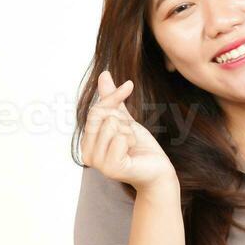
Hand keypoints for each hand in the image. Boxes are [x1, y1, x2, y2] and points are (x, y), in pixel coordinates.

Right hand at [82, 69, 176, 191]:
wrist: (157, 170)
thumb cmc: (140, 147)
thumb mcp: (124, 119)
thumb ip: (111, 100)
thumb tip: (104, 74)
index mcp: (87, 144)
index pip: (94, 111)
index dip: (113, 97)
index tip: (129, 86)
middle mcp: (87, 155)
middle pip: (102, 116)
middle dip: (123, 120)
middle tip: (131, 137)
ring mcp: (98, 163)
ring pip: (112, 125)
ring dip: (129, 132)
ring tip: (132, 146)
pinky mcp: (111, 168)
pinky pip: (121, 137)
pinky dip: (132, 140)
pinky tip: (133, 153)